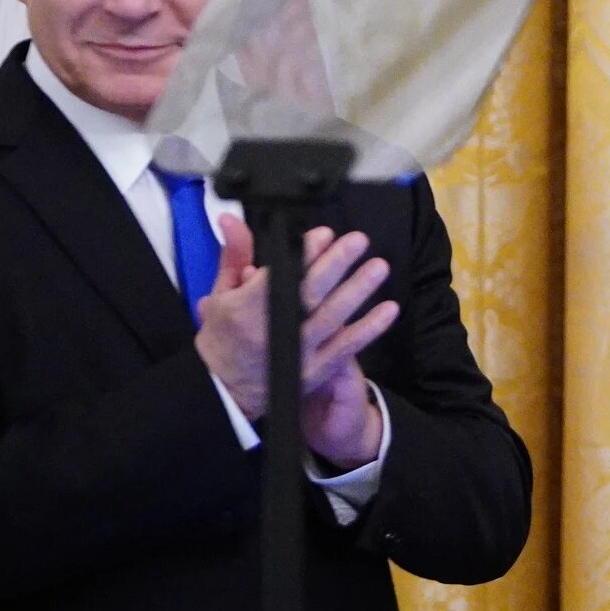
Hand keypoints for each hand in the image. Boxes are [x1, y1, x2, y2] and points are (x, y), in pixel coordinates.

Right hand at [194, 218, 399, 462]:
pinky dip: (369, 329)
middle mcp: (274, 329)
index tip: (324, 234)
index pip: (279, 275)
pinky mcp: (314, 370)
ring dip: (357, 291)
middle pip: (308, 293)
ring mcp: (297, 352)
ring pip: (331, 317)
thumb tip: (232, 218)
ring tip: (378, 267)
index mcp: (246, 308)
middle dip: (335, 264)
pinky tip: (388, 310)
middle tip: (358, 241)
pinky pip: (346, 348)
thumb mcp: (221, 294)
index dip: (304, 254)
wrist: (224, 392)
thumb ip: (234, 255)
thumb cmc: (223, 337)